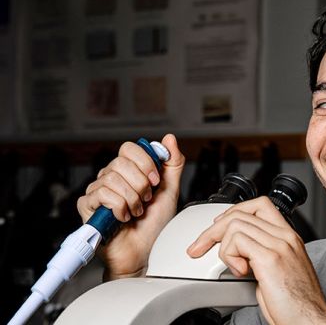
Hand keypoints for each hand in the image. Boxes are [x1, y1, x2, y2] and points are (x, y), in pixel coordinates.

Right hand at [77, 134, 184, 278]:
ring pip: (112, 178)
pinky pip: (101, 194)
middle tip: (146, 200)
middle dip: (141, 184)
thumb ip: (172, 164)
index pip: (129, 148)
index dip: (145, 162)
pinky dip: (119, 207)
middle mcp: (111, 178)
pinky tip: (124, 217)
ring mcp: (97, 191)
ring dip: (132, 198)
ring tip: (136, 211)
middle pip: (121, 162)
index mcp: (129, 171)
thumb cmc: (154, 225)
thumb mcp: (170, 190)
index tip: (155, 180)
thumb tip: (169, 138)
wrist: (145, 252)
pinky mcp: (88, 207)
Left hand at [187, 197, 325, 323]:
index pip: (259, 205)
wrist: (308, 319)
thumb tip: (238, 253)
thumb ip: (260, 256)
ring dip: (223, 247)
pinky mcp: (270, 258)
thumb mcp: (278, 272)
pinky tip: (239, 272)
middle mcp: (285, 236)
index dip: (234, 212)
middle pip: (242, 213)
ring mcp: (279, 245)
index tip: (219, 227)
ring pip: (236, 224)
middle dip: (214, 230)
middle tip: (200, 247)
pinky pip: (237, 241)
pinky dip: (229, 256)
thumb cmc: (295, 303)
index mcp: (289, 237)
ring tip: (233, 267)